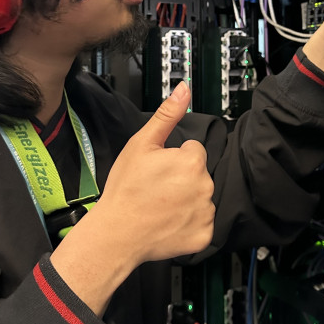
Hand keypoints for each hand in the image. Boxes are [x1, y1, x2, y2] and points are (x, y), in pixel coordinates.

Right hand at [51, 82, 214, 313]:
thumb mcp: (141, 144)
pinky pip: (202, 223)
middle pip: (198, 174)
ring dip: (187, 200)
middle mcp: (206, 186)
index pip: (194, 151)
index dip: (175, 158)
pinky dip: (189, 223)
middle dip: (182, 178)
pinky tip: (169, 223)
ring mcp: (206, 213)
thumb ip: (167, 115)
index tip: (158, 170)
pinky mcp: (204, 235)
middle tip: (157, 188)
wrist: (116, 234)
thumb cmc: (126, 188)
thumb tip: (184, 88)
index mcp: (192, 161)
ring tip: (161, 206)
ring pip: (201, 197)